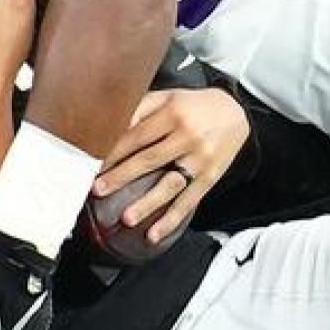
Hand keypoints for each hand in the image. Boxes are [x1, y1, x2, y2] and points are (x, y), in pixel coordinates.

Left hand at [94, 88, 248, 245]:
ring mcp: (199, 159)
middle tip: (98, 190)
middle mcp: (187, 136)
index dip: (113, 151)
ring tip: (127, 218)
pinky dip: (172, 219)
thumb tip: (112, 125)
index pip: (136, 135)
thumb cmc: (194, 105)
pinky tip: (155, 233)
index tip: (94, 165)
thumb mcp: (168, 96)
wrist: (235, 112)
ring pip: (170, 184)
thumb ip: (141, 107)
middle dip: (121, 177)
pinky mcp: (209, 177)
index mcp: (173, 113)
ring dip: (147, 203)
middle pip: (149, 160)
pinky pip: (189, 201)